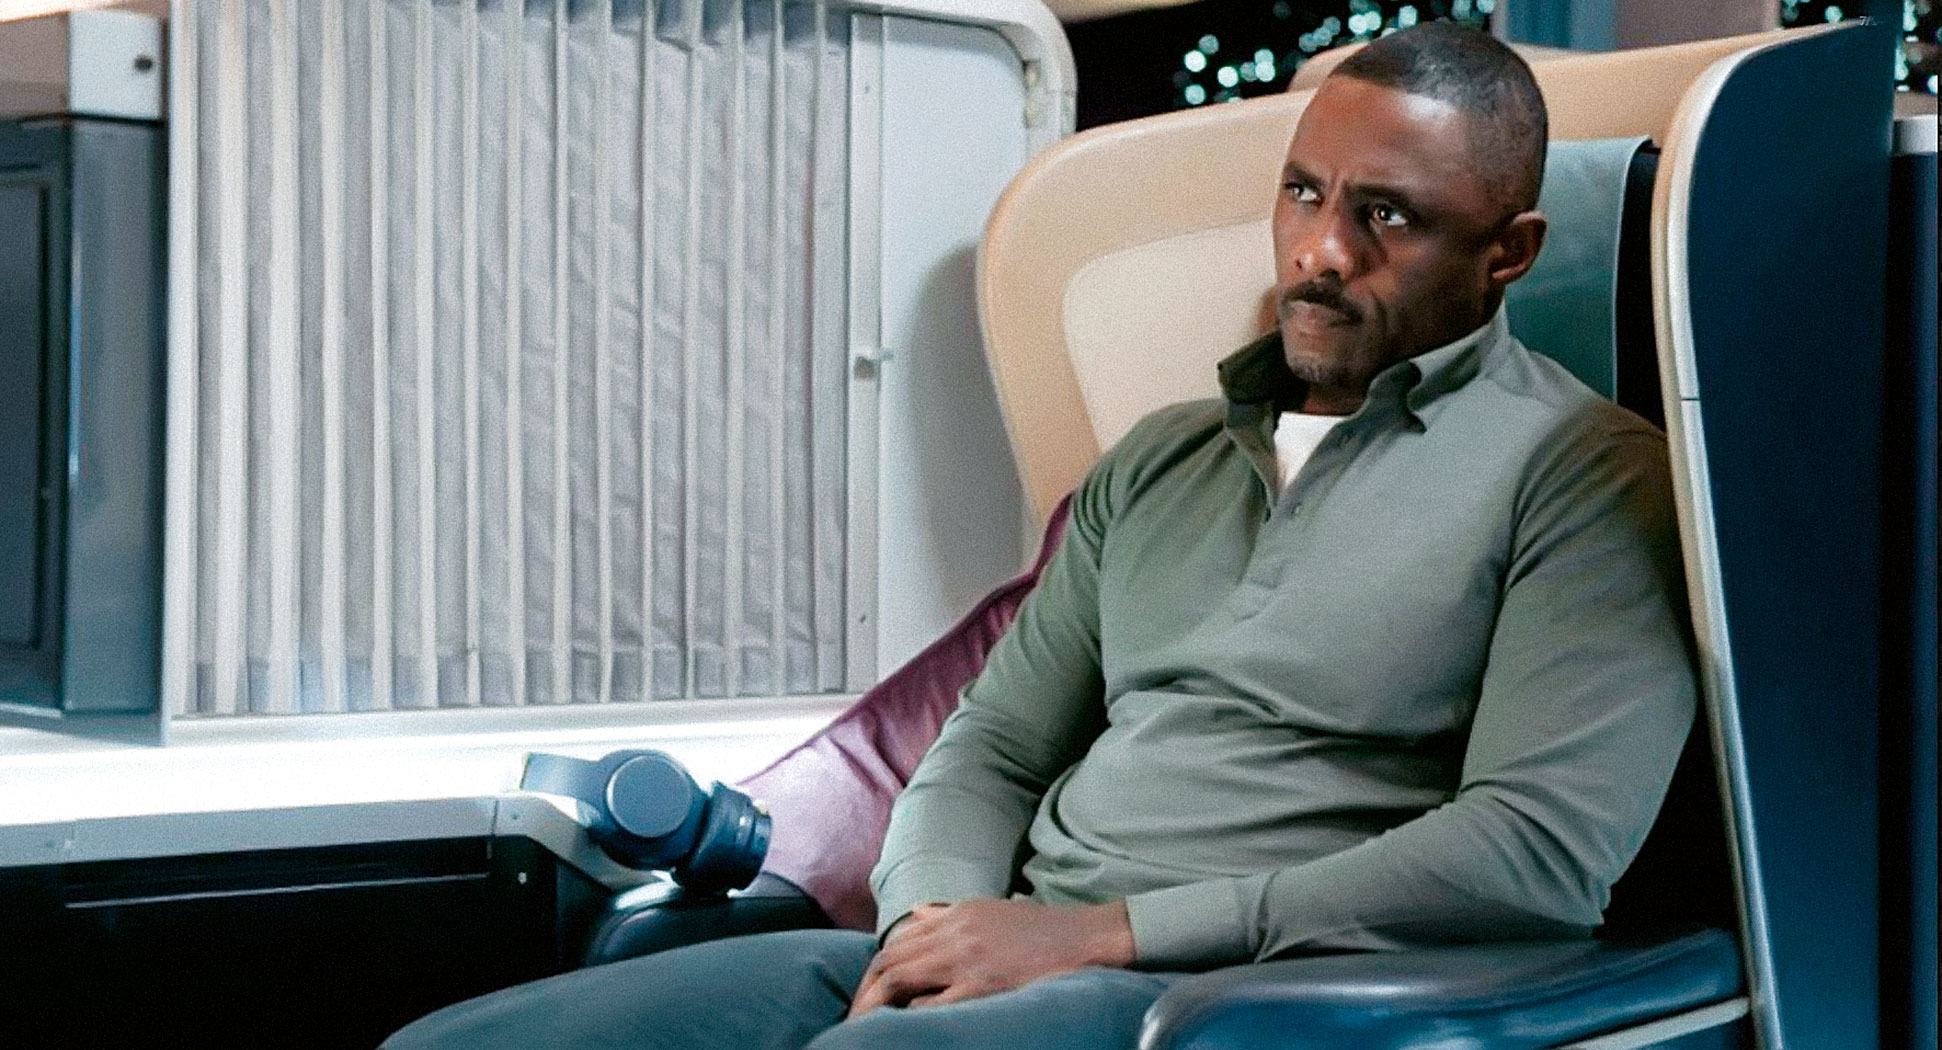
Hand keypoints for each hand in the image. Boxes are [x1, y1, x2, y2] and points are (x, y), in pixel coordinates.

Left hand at [846, 898, 1135, 1019]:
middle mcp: (954, 933)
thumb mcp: (990, 911)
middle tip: (854, 1018)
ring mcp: (967, 960)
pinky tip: (907, 1027)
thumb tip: (915, 916)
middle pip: (888, 961)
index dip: (873, 972)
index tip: (867, 994)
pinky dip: (912, 1016)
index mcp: (955, 916)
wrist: (1088, 937)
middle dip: (865, 992)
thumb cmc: (1042, 929)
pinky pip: (933, 1004)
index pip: (896, 943)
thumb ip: (948, 915)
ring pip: (901, 980)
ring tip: (866, 1028)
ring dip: (877, 1006)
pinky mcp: (984, 986)